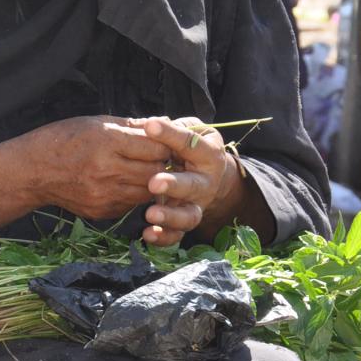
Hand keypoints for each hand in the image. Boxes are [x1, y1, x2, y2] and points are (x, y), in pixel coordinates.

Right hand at [35, 116, 171, 219]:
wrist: (32, 171)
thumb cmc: (63, 140)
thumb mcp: (95, 122)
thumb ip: (131, 125)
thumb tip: (164, 122)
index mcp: (107, 142)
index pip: (155, 147)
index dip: (164, 144)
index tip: (162, 142)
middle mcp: (108, 170)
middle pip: (156, 171)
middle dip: (161, 163)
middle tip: (157, 157)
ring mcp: (105, 194)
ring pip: (147, 191)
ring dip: (150, 181)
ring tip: (142, 170)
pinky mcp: (102, 211)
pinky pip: (131, 204)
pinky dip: (134, 194)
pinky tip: (124, 183)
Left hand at [132, 117, 239, 245]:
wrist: (212, 175)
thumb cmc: (194, 147)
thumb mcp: (192, 130)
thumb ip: (175, 126)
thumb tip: (150, 124)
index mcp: (208, 154)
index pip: (189, 142)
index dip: (170, 133)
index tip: (150, 126)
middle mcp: (205, 182)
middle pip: (192, 185)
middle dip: (174, 185)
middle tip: (154, 182)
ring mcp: (197, 205)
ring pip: (188, 216)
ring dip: (170, 216)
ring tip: (150, 213)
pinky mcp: (186, 221)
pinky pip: (177, 234)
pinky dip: (164, 237)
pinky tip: (148, 233)